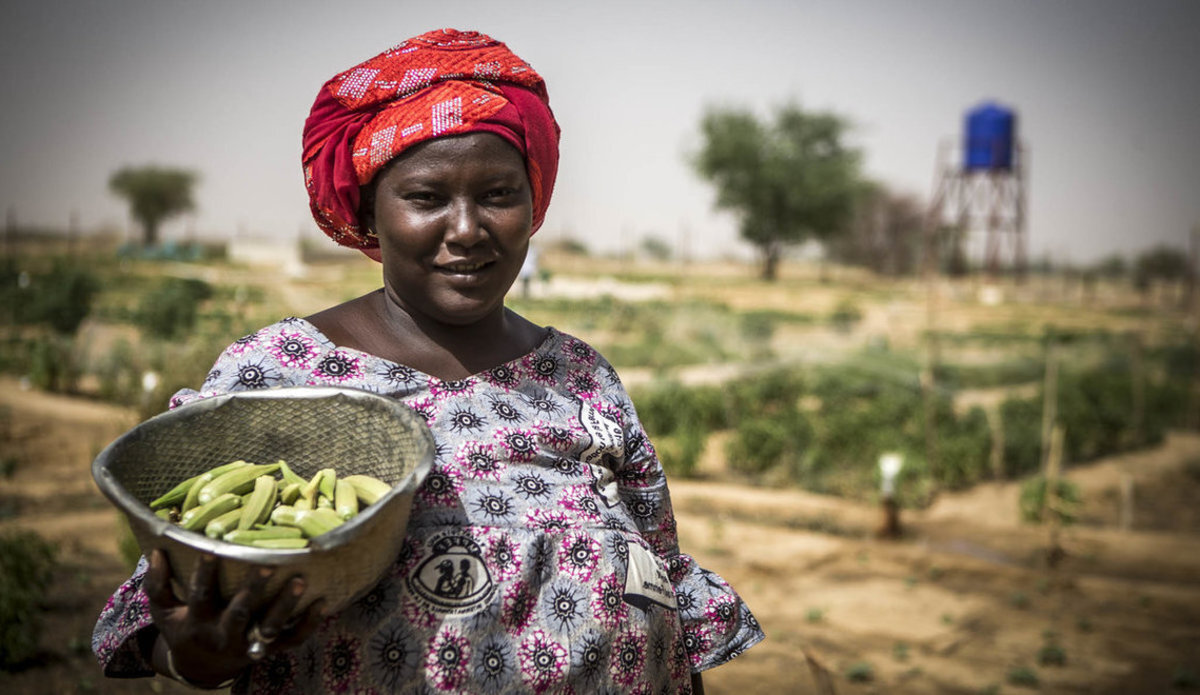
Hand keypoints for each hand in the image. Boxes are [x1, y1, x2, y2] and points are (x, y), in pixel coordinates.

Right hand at [144, 548, 323, 685]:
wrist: (202, 666)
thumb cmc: (184, 625)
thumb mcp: (163, 610)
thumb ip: (157, 583)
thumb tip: (156, 550)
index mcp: (198, 621)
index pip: (200, 596)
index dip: (203, 575)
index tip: (210, 550)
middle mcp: (225, 634)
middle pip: (239, 613)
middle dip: (252, 591)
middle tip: (266, 564)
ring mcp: (250, 643)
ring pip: (270, 627)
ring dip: (285, 605)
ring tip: (300, 580)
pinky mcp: (272, 649)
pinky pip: (293, 639)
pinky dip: (309, 623)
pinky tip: (323, 602)